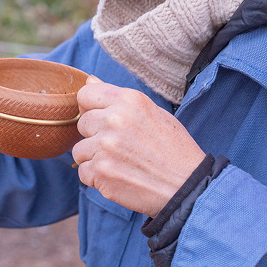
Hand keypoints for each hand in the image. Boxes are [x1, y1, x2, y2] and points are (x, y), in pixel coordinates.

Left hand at [71, 76, 205, 217]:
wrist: (187, 187)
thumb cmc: (173, 149)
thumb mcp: (153, 113)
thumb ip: (118, 98)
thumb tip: (90, 79)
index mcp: (129, 100)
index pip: (85, 94)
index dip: (90, 108)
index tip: (102, 119)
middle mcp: (114, 120)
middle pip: (82, 123)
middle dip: (95, 135)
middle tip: (121, 147)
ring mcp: (105, 147)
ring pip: (79, 149)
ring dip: (95, 158)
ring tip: (121, 163)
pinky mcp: (101, 172)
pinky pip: (83, 171)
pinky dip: (97, 177)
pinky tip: (119, 176)